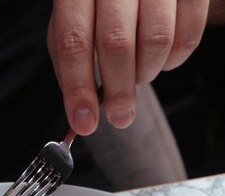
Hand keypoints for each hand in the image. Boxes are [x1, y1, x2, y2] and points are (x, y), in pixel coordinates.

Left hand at [47, 0, 209, 134]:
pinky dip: (174, 60)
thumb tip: (80, 108)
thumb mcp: (73, 22)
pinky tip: (161, 57)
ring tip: (137, 71)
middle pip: (116, 43)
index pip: (73, 41)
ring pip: (156, 41)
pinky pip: (188, 37)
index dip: (78, 88)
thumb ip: (70, 60)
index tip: (84, 122)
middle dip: (117, 91)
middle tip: (119, 116)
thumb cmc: (102, 5)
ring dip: (146, 72)